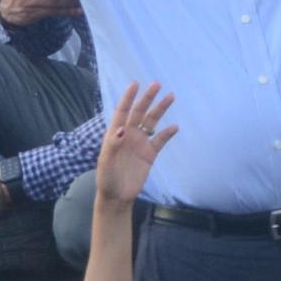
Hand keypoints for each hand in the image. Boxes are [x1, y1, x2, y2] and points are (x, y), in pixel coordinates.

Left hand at [93, 83, 175, 208]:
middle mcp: (128, 134)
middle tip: (157, 84)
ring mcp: (140, 143)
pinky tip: (175, 127)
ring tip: (170, 96)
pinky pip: (160, 140)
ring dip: (160, 110)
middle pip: (139, 112)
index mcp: (115, 133)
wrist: (117, 196)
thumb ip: (113, 144)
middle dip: (147, 98)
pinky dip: (167, 133)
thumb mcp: (106, 161)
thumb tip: (121, 129)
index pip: (122, 111)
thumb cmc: (106, 178)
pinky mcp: (149, 154)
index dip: (128, 97)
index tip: (135, 84)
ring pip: (151, 122)